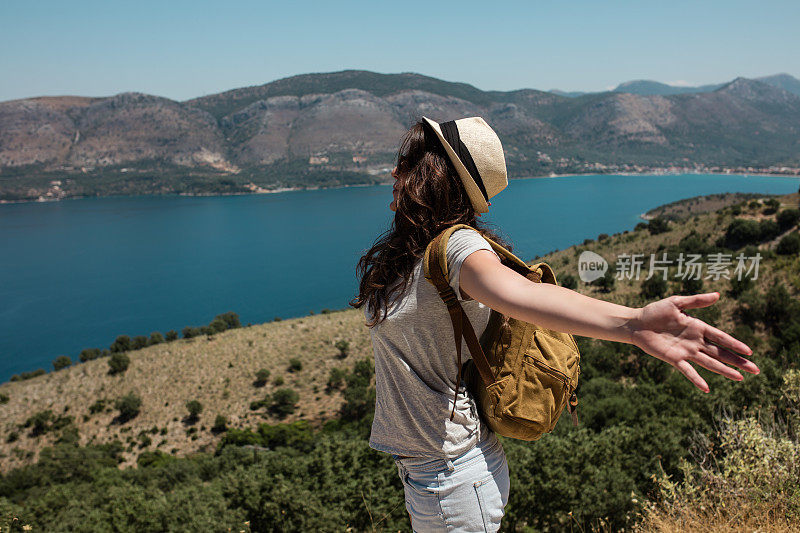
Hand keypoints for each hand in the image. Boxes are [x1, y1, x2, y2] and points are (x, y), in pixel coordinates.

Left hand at [628, 291, 759, 391]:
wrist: (637, 323)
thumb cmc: (656, 311)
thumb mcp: (677, 302)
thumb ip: (697, 301)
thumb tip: (718, 295)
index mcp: (698, 328)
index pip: (721, 337)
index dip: (735, 344)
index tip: (749, 351)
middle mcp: (695, 342)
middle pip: (720, 353)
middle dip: (737, 361)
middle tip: (755, 369)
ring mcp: (686, 352)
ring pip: (709, 363)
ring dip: (724, 371)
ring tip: (740, 378)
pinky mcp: (674, 359)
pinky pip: (687, 371)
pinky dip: (696, 379)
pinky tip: (706, 389)